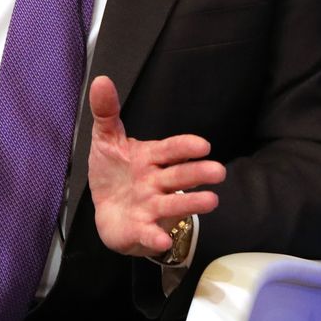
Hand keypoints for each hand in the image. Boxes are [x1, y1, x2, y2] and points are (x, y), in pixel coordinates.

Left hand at [84, 75, 226, 256]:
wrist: (108, 212)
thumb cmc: (114, 173)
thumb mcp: (105, 139)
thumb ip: (106, 112)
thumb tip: (101, 80)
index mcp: (150, 158)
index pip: (170, 150)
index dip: (185, 147)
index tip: (203, 144)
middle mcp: (157, 182)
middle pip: (180, 176)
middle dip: (199, 174)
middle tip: (219, 172)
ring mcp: (152, 206)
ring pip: (174, 204)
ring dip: (192, 203)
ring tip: (212, 201)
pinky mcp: (143, 229)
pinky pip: (150, 233)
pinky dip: (156, 238)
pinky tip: (162, 241)